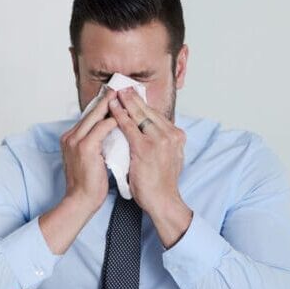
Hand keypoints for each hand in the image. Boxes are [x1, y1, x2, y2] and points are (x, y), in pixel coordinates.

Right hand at [39, 89, 117, 254]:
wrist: (80, 201)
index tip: (117, 96)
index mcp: (70, 138)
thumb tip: (112, 134)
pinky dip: (114, 121)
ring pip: (96, 116)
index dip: (103, 105)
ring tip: (127, 97)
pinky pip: (102, 128)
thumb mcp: (92, 159)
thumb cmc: (89, 184)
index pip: (89, 116)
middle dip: (108, 99)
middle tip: (123, 88)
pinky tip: (126, 117)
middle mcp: (70, 136)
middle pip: (91, 111)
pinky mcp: (84, 147)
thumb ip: (97, 144)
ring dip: (113, 106)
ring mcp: (75, 141)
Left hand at [109, 88, 191, 247]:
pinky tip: (112, 109)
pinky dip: (119, 116)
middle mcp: (171, 135)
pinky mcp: (146, 147)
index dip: (143, 104)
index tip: (133, 94)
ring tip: (114, 93)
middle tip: (122, 87)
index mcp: (177, 136)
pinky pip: (129, 127)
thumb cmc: (162, 184)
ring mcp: (160, 140)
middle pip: (148, 111)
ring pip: (139, 115)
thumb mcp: (169, 158)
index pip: (157, 115)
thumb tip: (152, 133)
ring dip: (125, 102)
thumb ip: (162, 143)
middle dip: (133, 98)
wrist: (163, 201)